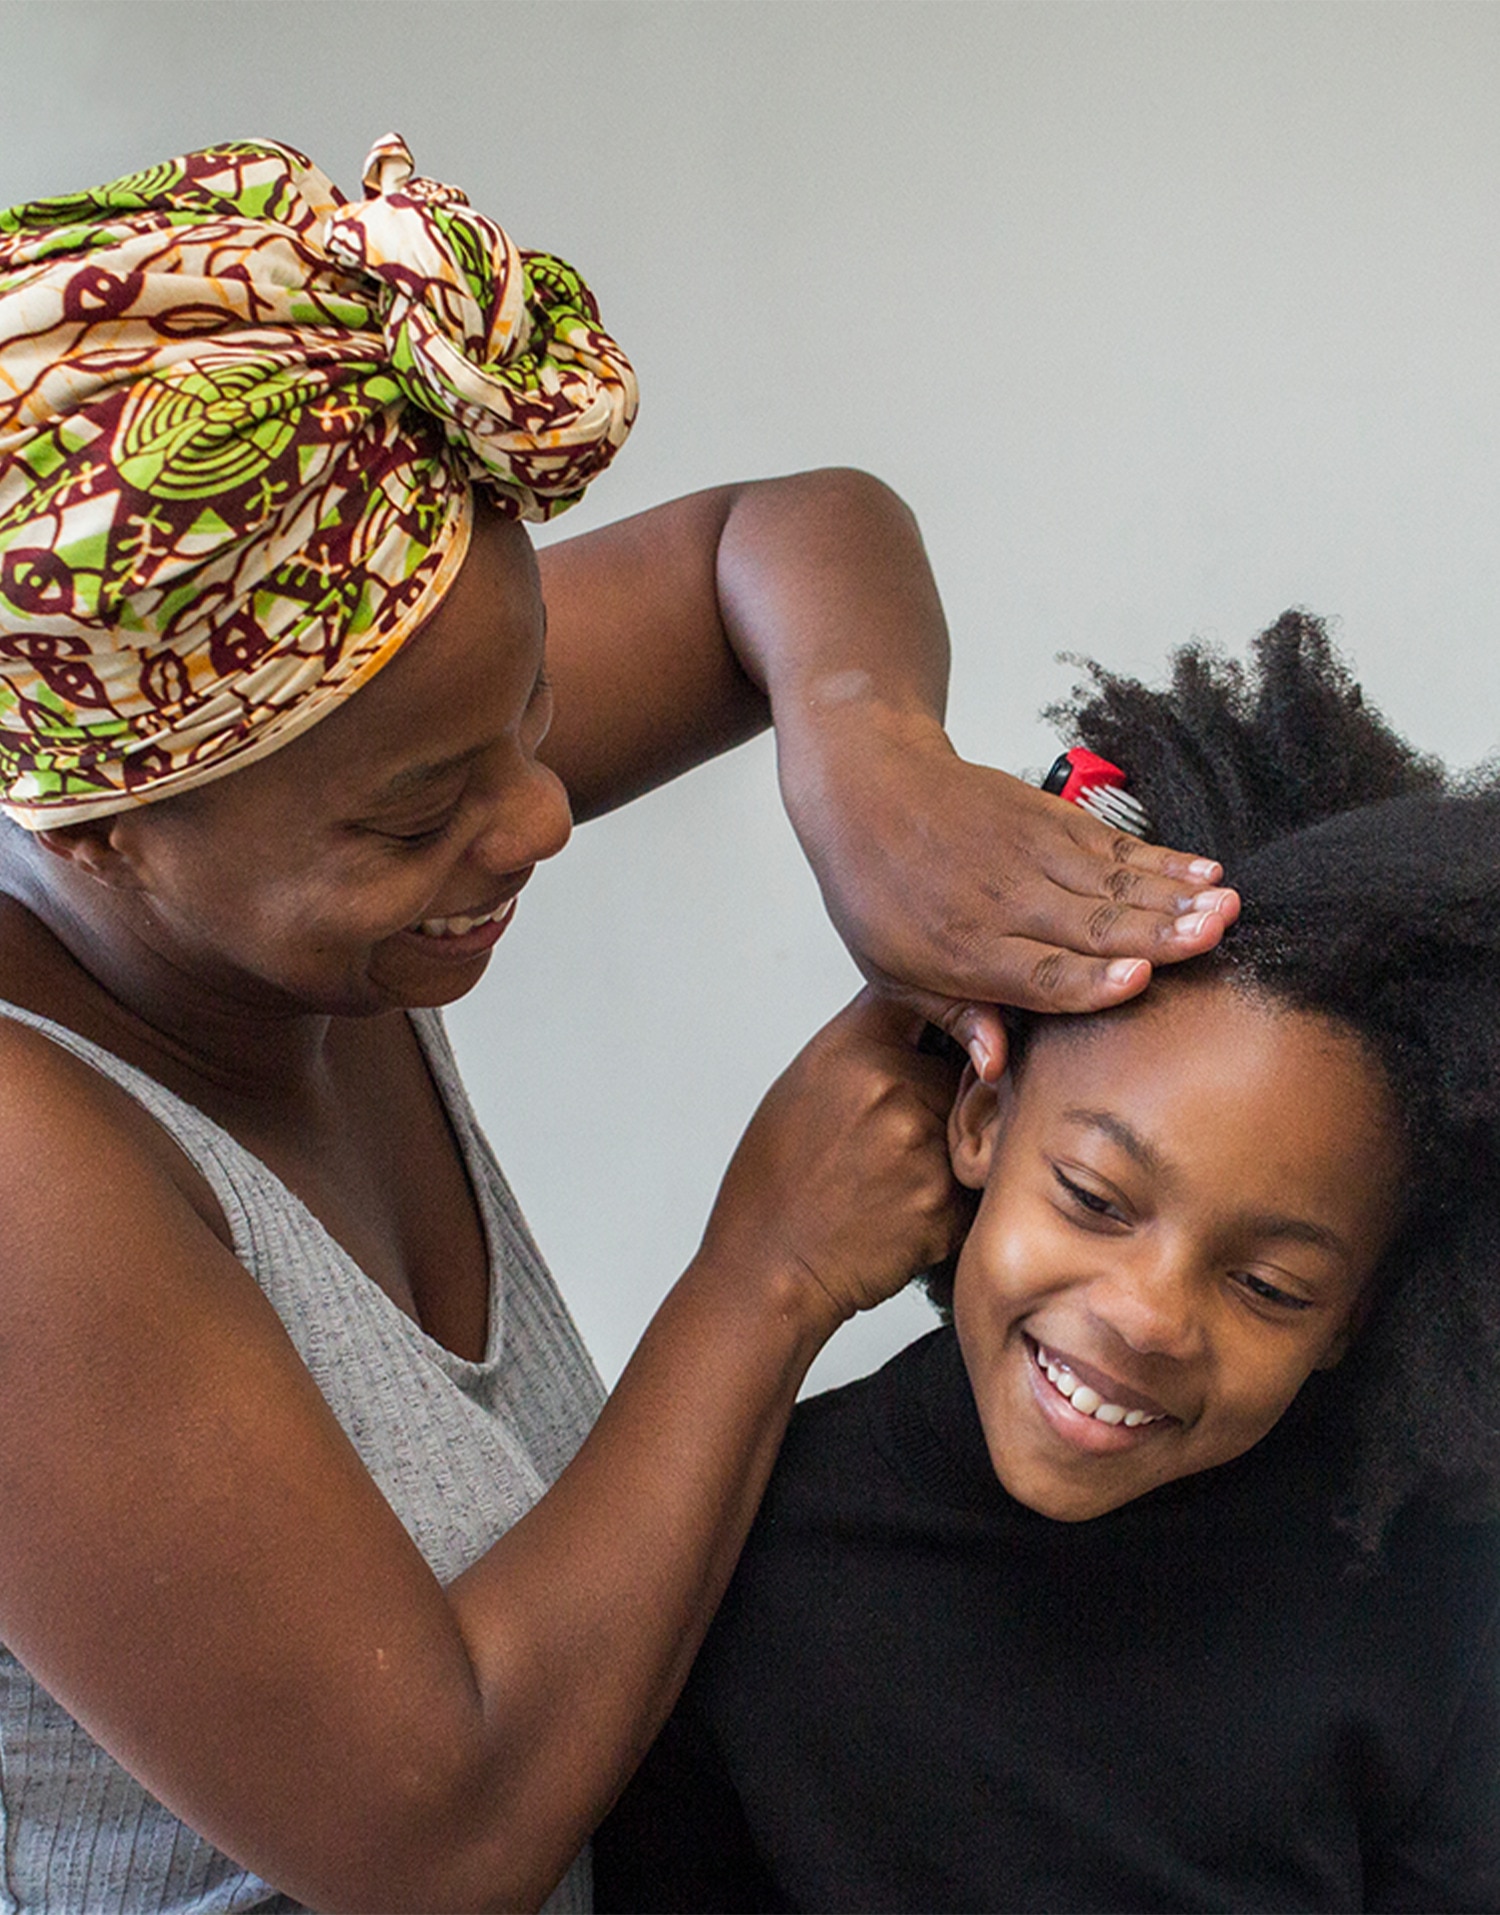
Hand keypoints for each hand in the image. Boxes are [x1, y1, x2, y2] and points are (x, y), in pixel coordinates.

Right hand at [701, 989, 967, 1327]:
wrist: (768, 1269)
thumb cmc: (778, 1178)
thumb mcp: (807, 1079)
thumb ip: (872, 1036)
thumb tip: (931, 1006)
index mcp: (857, 1047)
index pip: (938, 998)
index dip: (950, 1017)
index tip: (947, 1037)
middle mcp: (897, 1088)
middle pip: (964, 1067)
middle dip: (945, 1095)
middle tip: (890, 1136)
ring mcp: (928, 1147)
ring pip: (974, 1124)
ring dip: (950, 1145)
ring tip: (890, 1173)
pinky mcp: (950, 1202)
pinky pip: (972, 1178)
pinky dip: (947, 1192)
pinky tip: (898, 1206)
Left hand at [783, 705, 1239, 1079]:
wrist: (868, 788)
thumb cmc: (876, 889)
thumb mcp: (890, 970)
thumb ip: (954, 1016)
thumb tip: (996, 1067)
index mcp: (966, 951)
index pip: (1039, 973)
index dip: (1091, 979)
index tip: (1140, 979)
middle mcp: (1006, 903)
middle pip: (1091, 925)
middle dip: (1158, 932)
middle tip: (1216, 935)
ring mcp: (1033, 856)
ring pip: (1114, 881)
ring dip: (1174, 895)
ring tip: (1226, 905)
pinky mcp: (1051, 820)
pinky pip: (1114, 844)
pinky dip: (1162, 857)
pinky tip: (1204, 869)